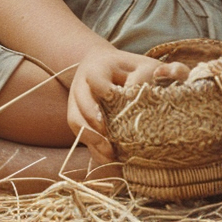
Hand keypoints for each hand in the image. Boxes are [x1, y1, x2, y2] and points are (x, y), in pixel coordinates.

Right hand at [67, 47, 189, 163]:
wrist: (105, 65)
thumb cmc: (129, 67)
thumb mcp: (141, 64)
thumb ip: (145, 75)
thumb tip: (137, 97)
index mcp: (97, 67)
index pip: (94, 79)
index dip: (104, 92)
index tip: (115, 102)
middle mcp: (82, 84)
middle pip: (80, 105)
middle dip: (93, 125)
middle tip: (109, 140)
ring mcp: (76, 101)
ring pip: (75, 122)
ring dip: (91, 140)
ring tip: (110, 154)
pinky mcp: (77, 116)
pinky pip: (78, 134)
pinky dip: (92, 147)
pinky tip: (108, 157)